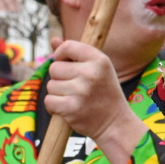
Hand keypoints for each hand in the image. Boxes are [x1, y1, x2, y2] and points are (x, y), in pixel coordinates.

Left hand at [43, 39, 144, 163]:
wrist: (115, 123)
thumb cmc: (104, 93)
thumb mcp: (97, 69)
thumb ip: (75, 53)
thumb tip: (53, 40)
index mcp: (99, 60)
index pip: (67, 46)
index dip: (61, 54)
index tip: (66, 63)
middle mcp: (91, 73)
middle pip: (54, 68)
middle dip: (59, 78)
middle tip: (74, 87)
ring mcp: (81, 91)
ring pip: (50, 85)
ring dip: (58, 93)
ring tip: (74, 98)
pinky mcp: (72, 108)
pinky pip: (49, 101)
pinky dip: (54, 107)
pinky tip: (68, 108)